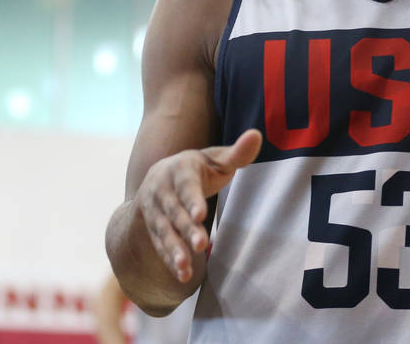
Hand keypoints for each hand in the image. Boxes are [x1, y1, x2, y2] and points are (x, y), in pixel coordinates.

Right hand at [135, 129, 262, 282]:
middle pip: (174, 212)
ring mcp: (154, 210)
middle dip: (187, 230)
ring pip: (163, 231)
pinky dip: (169, 259)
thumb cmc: (200, 168)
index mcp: (179, 169)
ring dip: (173, 250)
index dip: (192, 201)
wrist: (160, 175)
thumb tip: (257, 134)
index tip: (201, 216)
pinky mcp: (152, 227)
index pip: (186, 187)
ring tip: (185, 267)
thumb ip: (237, 153)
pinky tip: (183, 274)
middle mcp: (161, 189)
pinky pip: (160, 244)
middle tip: (202, 245)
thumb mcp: (217, 158)